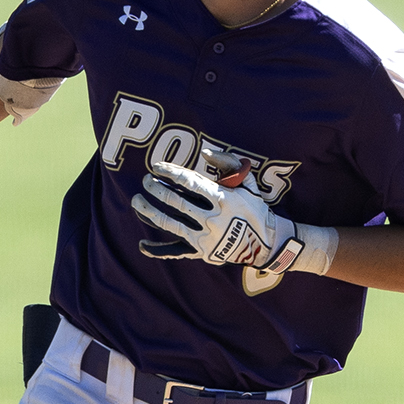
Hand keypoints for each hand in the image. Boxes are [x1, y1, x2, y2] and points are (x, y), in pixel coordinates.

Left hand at [131, 151, 303, 270]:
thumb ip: (228, 164)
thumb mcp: (247, 183)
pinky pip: (174, 250)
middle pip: (175, 201)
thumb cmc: (255, 208)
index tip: (156, 166)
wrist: (267, 244)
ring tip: (136, 201)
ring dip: (149, 211)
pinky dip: (157, 250)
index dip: (170, 172)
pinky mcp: (201, 252)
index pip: (190, 182)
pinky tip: (141, 245)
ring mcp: (205, 237)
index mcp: (223, 199)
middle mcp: (212, 218)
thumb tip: (204, 151)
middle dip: (156, 189)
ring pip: (169, 223)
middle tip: (145, 180)